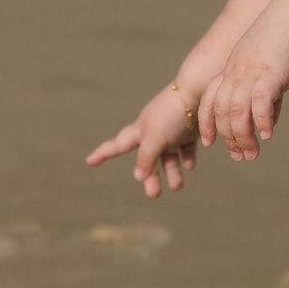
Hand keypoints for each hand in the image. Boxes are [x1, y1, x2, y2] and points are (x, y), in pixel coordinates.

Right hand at [85, 84, 197, 198]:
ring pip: (168, 156)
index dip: (103, 154)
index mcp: (140, 130)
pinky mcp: (189, 129)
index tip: (89, 161)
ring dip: (172, 171)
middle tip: (153, 195)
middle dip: (150, 177)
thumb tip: (137, 177)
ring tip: (177, 186)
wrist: (199, 92)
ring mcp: (171, 130)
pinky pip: (186, 147)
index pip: (117, 145)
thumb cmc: (172, 114)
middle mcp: (153, 131)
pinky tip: (189, 166)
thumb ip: (146, 157)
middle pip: (148, 159)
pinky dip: (187, 157)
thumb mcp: (155, 137)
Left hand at [197, 1, 288, 159]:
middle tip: (239, 156)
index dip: (206, 122)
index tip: (210, 142)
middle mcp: (236, 72)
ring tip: (251, 154)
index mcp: (233, 67)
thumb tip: (266, 125)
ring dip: (242, 138)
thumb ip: (267, 96)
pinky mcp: (270, 74)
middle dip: (228, 138)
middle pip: (221, 112)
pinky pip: (259, 103)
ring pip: (235, 112)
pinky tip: (267, 135)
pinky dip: (260, 122)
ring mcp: (251, 73)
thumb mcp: (270, 66)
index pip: (210, 98)